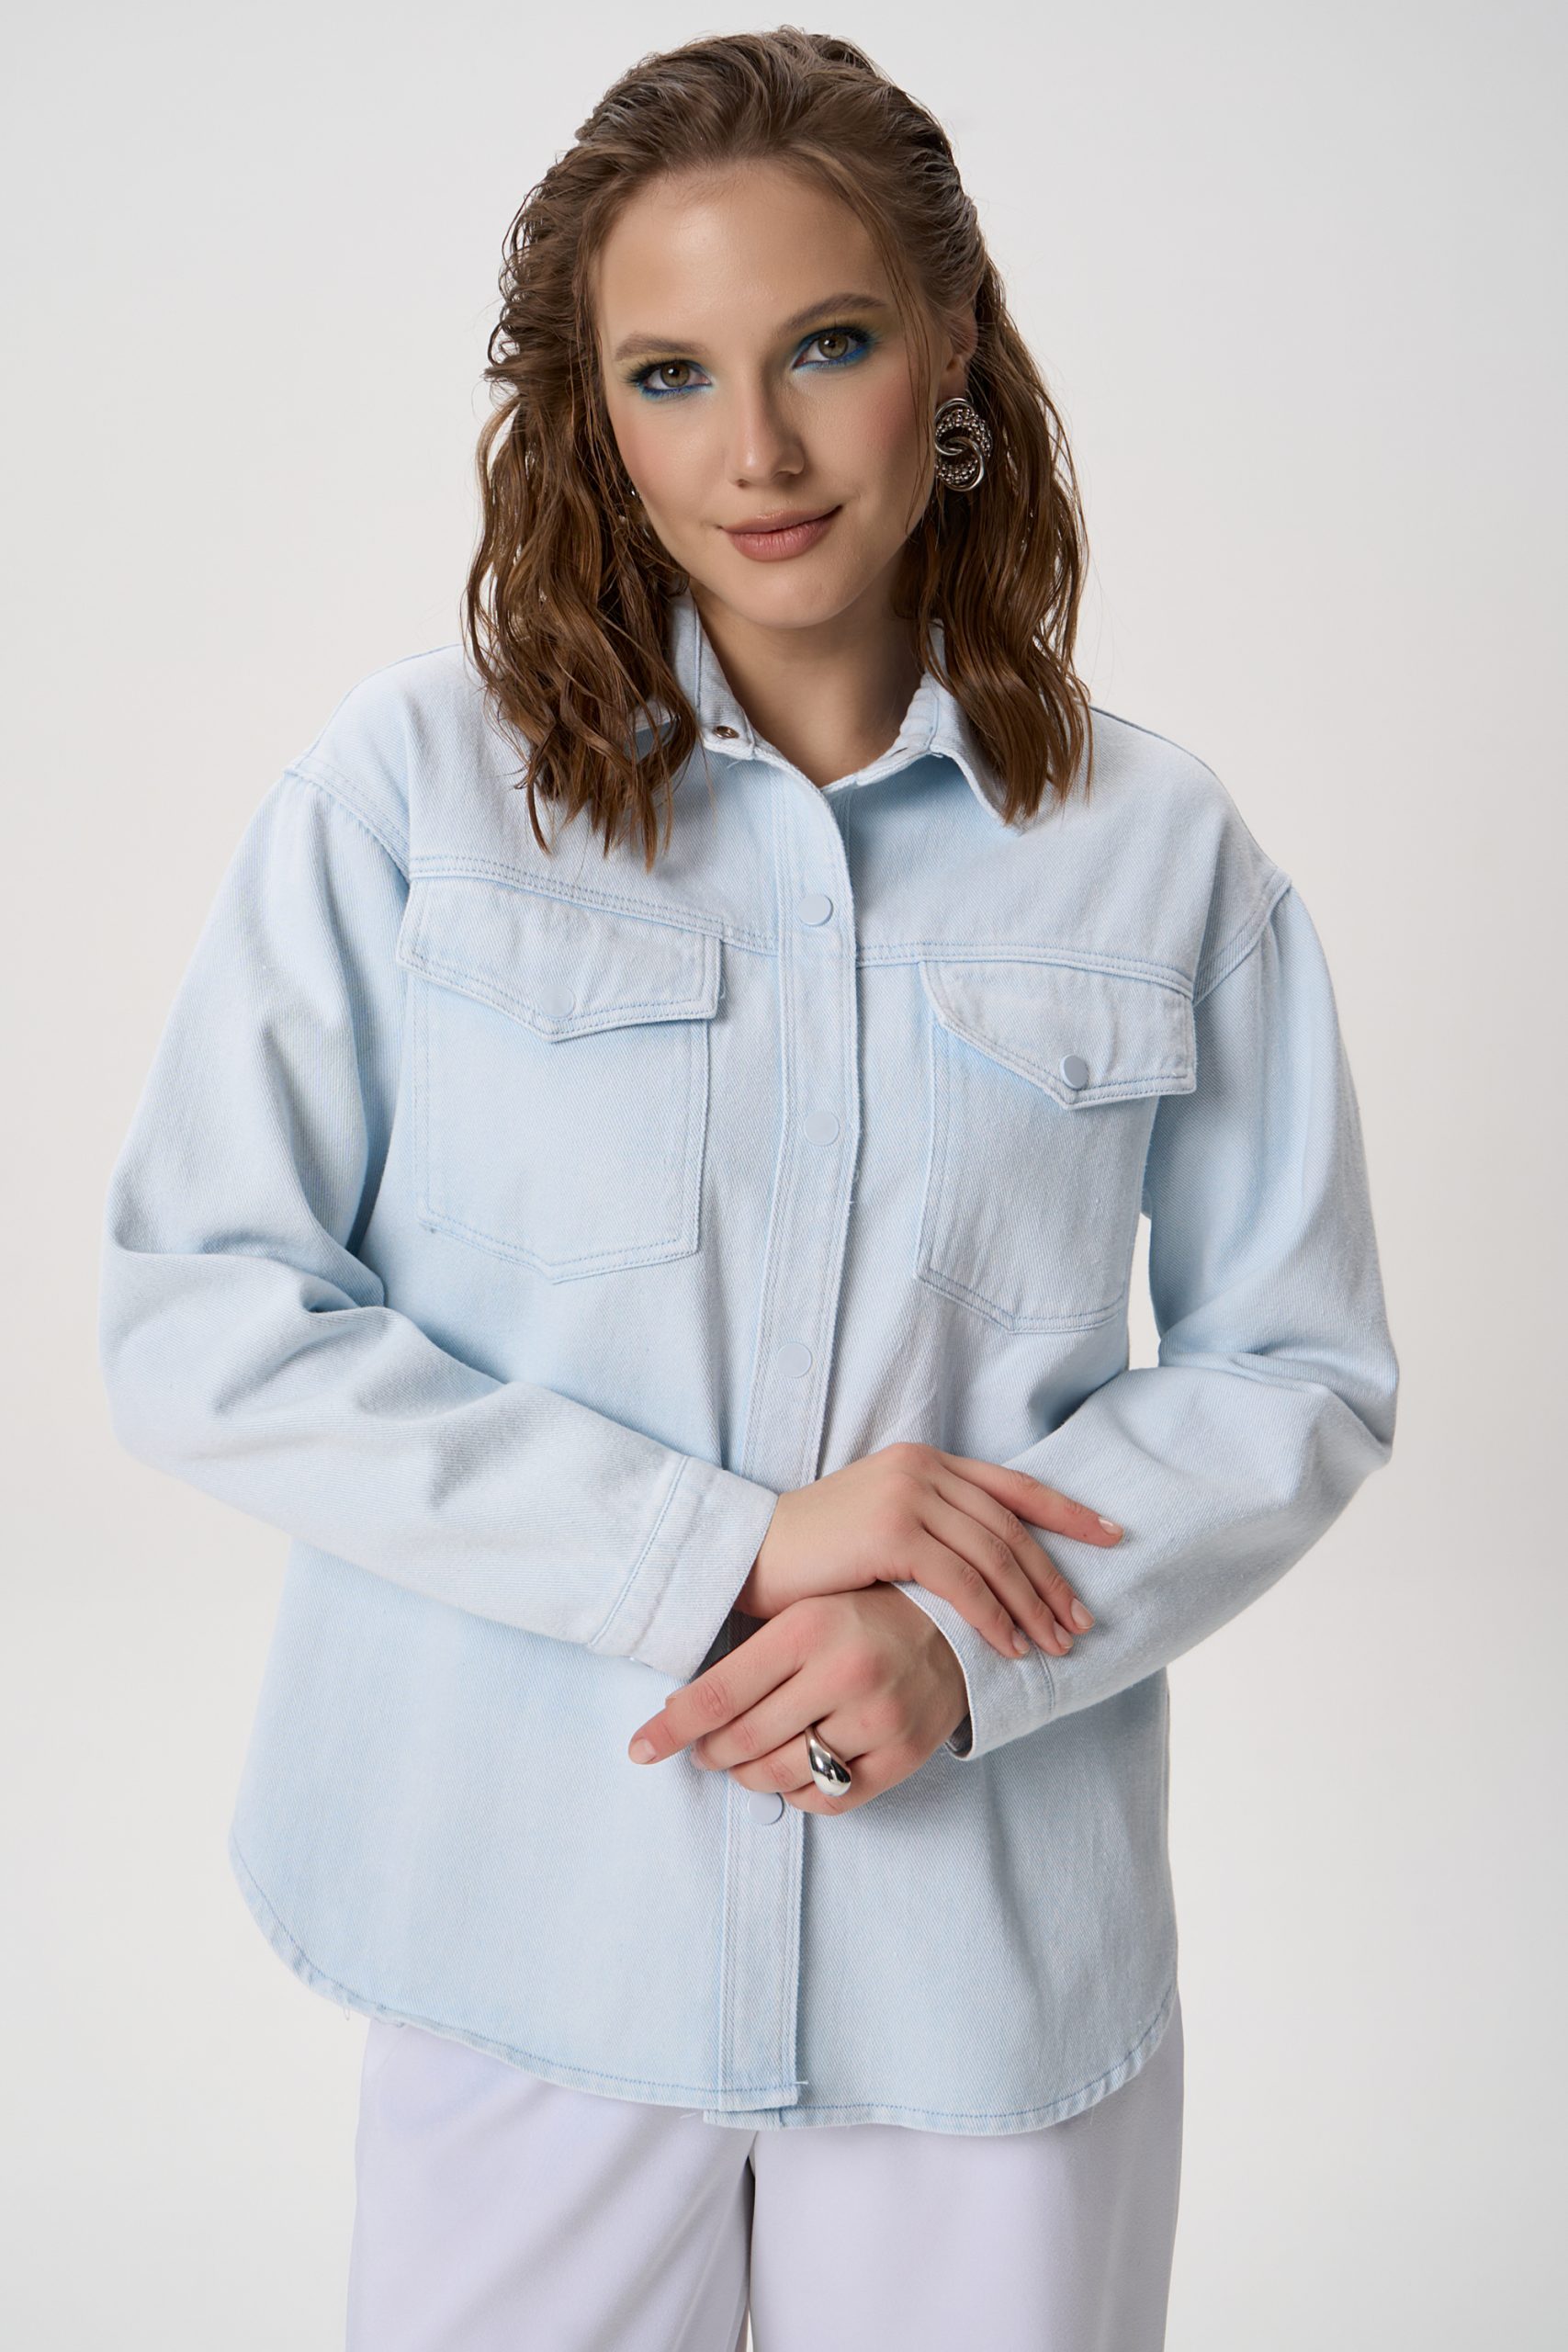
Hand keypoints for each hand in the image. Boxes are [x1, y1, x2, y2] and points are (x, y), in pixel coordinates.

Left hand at [626, 1586, 971, 1814]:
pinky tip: (793, 1774)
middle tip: (702, 1750)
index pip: (722, 1692)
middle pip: (747, 1740)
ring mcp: (879, 1716)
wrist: (957, 1624)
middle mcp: (845, 1671)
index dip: (674, 1727)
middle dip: (711, 1753)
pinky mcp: (904, 1753)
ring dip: (749, 1776)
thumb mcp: (808, 1608)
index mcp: (810, 1627)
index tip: (641, 1748)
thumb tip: (681, 1709)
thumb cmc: (865, 1613)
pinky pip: (832, 1798)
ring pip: (784, 1775)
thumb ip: (752, 1653)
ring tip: (743, 1762)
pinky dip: (800, 1794)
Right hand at [735, 1442, 1117, 1660]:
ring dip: (1031, 1606)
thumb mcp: (881, 1524)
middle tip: (1081, 1621)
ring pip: (994, 1556)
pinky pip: (962, 1580)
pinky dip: (992, 1617)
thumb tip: (991, 1565)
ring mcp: (908, 1496)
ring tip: (1054, 1645)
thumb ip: (933, 1527)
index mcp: (925, 1460)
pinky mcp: (892, 1532)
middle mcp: (922, 1468)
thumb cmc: (813, 1552)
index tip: (1112, 1537)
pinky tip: (1008, 1647)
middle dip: (1053, 1579)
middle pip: (1011, 1528)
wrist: (749, 1553)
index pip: (1012, 1487)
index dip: (1068, 1512)